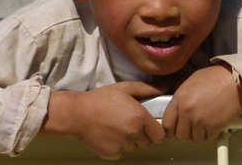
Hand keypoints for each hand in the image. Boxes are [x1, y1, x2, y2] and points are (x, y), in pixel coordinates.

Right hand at [42, 81, 166, 159]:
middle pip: (148, 142)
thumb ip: (147, 89)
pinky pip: (122, 152)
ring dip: (130, 141)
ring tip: (117, 127)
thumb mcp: (124, 88)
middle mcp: (134, 134)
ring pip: (135, 148)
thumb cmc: (100, 99)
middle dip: (142, 135)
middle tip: (129, 123)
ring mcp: (123, 146)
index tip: (147, 125)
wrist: (76, 114)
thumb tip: (165, 87)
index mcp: (140, 118)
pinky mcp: (112, 154)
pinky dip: (118, 146)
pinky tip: (109, 134)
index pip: (159, 135)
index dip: (154, 130)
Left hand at [162, 64, 241, 142]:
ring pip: (194, 138)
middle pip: (179, 134)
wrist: (234, 79)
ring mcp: (199, 119)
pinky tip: (214, 125)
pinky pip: (207, 138)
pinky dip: (211, 135)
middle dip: (186, 133)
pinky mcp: (213, 126)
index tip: (173, 132)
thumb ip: (182, 98)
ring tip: (205, 125)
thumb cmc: (217, 77)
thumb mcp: (191, 82)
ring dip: (199, 134)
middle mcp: (187, 110)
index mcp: (179, 98)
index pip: (166, 123)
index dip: (170, 130)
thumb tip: (178, 110)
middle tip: (193, 128)